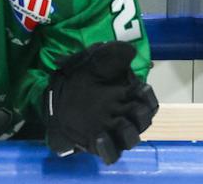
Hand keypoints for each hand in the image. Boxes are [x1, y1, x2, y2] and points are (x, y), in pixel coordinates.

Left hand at [44, 41, 157, 163]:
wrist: (56, 94)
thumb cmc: (81, 76)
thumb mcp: (94, 60)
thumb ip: (111, 55)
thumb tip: (130, 50)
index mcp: (127, 94)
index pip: (146, 97)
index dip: (146, 95)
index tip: (140, 88)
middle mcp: (124, 114)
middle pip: (143, 119)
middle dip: (142, 115)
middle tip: (136, 109)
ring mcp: (112, 131)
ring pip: (130, 138)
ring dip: (130, 133)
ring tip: (122, 126)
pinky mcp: (99, 144)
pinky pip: (110, 152)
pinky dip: (107, 148)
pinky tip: (99, 138)